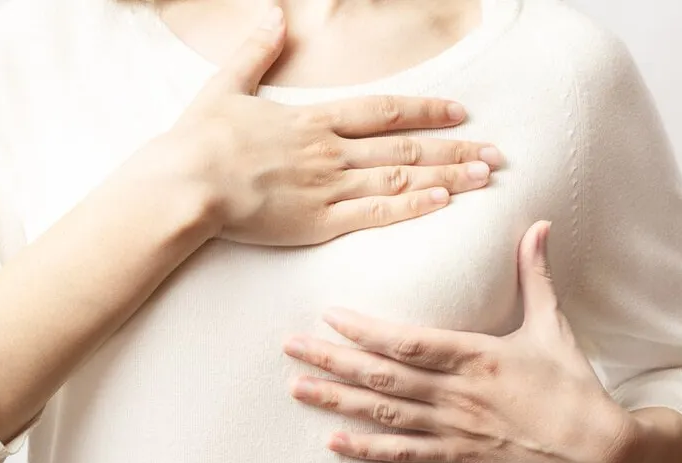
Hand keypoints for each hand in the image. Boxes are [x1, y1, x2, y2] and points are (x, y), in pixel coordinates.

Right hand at [161, 7, 503, 245]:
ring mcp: (327, 187)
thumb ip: (254, 51)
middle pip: (404, 146)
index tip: (459, 111)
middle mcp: (329, 151)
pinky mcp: (317, 223)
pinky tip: (442, 204)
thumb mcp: (225, 86)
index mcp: (311, 121)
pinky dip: (411, 208)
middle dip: (453, 148)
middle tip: (495, 152)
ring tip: (484, 177)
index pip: (382, 110)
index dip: (425, 109)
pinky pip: (374, 214)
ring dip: (445, 176)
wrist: (187, 183)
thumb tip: (271, 13)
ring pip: (399, 179)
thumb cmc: (199, 141)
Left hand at [281, 221, 642, 462]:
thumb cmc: (573, 384)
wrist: (598, 449)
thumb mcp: (553, 324)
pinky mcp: (459, 455)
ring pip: (385, 414)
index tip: (330, 315)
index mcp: (478, 356)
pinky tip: (333, 442)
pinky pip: (405, 454)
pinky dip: (367, 450)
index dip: (367, 331)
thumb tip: (537, 224)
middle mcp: (458, 394)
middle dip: (333, 359)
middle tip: (289, 346)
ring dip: (337, 401)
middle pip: (383, 376)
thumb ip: (536, 274)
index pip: (411, 342)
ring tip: (296, 387)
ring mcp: (455, 428)